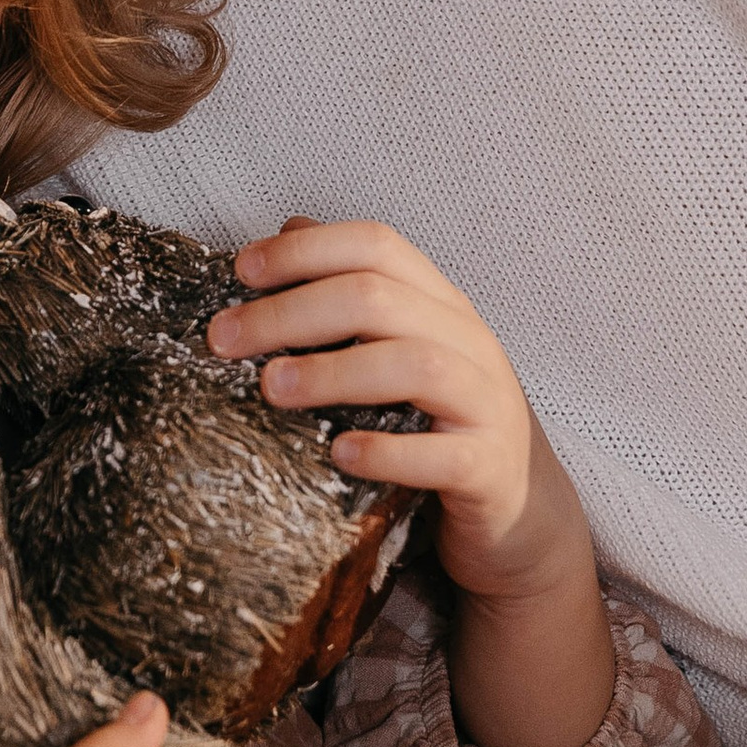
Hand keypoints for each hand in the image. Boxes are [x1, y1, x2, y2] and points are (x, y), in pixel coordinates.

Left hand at [210, 220, 613, 746]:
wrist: (524, 517)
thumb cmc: (443, 423)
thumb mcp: (402, 347)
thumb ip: (353, 292)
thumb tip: (287, 229)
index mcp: (439, 304)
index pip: (376, 245)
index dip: (305, 250)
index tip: (239, 272)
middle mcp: (468, 340)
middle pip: (378, 298)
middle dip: (291, 312)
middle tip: (223, 340)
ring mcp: (486, 402)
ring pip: (414, 365)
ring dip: (333, 372)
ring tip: (271, 388)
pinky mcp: (489, 468)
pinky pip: (442, 455)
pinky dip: (389, 452)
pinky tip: (340, 455)